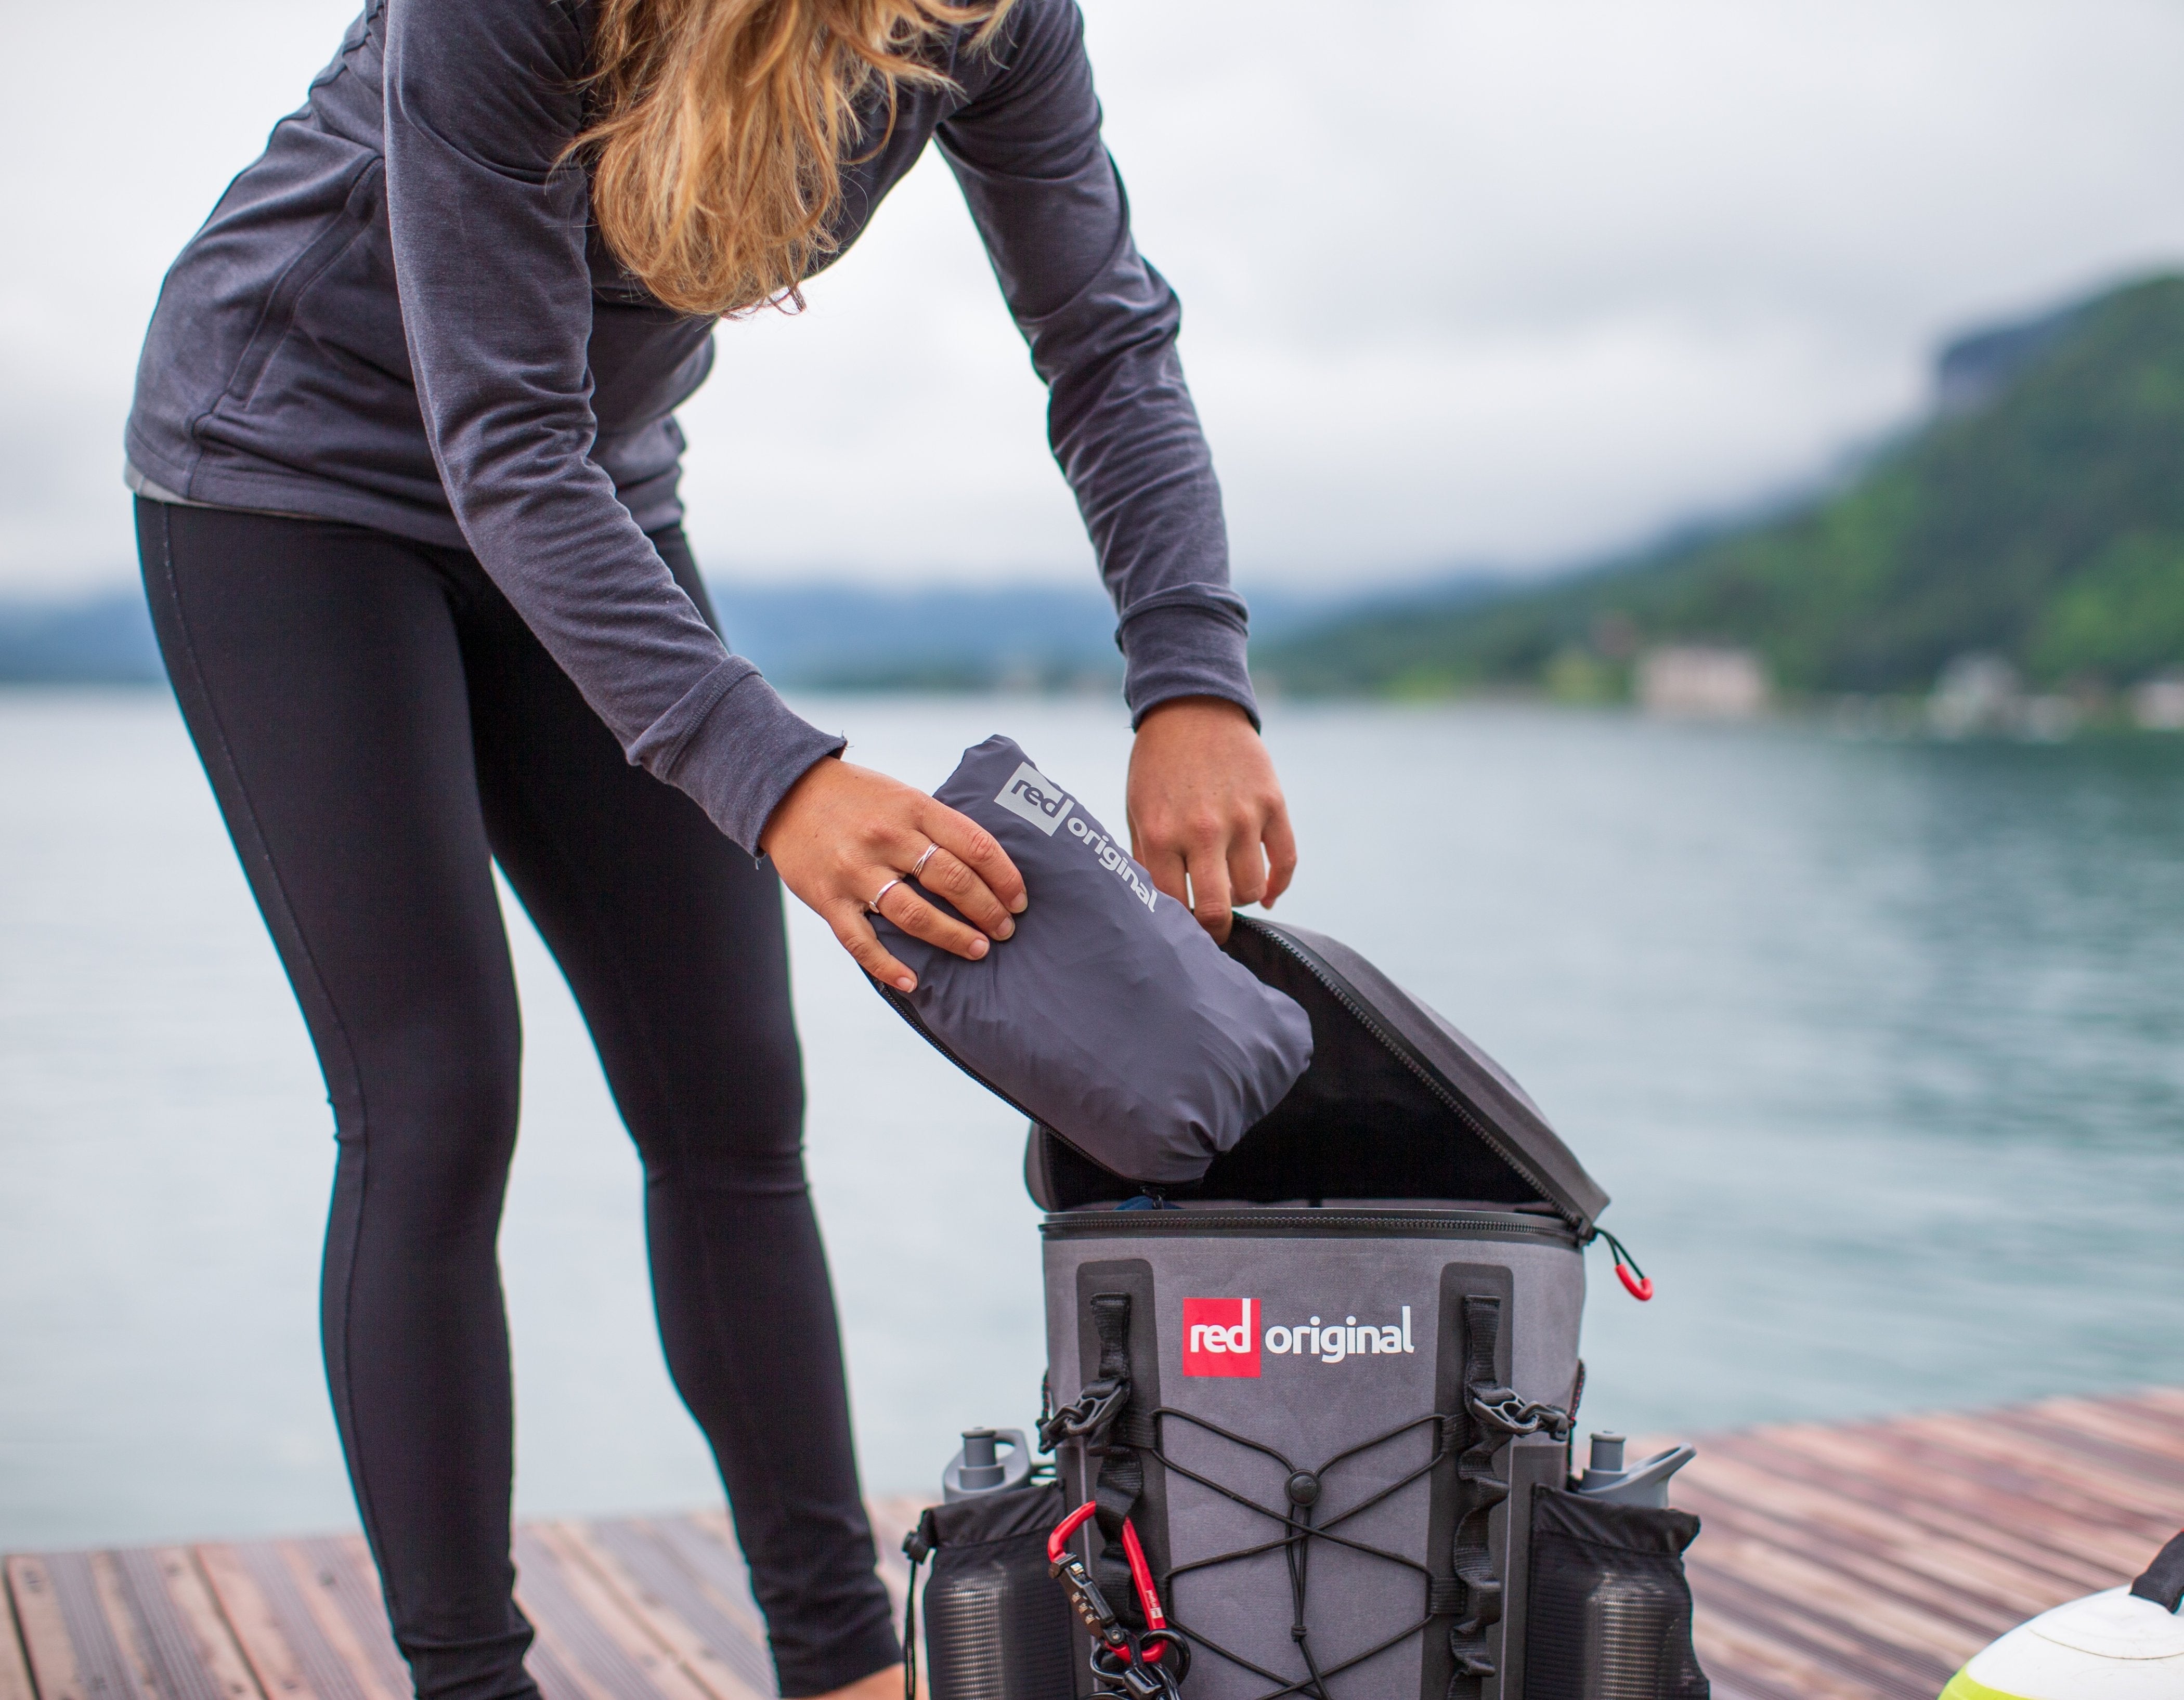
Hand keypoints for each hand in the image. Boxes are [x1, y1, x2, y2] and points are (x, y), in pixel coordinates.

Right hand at [760, 757, 1026, 990]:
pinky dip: (888, 966)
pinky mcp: (828, 898)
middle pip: (953, 880)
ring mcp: (856, 870)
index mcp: (914, 807)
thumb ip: (937, 826)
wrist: (786, 790)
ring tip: (978, 950)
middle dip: (988, 911)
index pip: (976, 845)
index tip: (1020, 900)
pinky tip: (912, 982)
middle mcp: (888, 838)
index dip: (1005, 878)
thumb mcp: (903, 795)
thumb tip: (986, 866)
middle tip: (1006, 931)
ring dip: (953, 937)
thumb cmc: (857, 796)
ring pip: (915, 914)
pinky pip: (861, 941)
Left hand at [1127, 697, 1297, 942]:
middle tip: (1210, 930)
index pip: (1174, 906)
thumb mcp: (1138, 812)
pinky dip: (1277, 885)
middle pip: (1216, 909)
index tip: (1179, 931)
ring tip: (1229, 887)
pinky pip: (1285, 861)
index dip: (1178, 927)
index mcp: (1162, 834)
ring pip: (1252, 889)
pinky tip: (1266, 894)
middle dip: (1213, 930)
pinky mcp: (1272, 803)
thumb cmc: (1158, 768)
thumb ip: (1146, 860)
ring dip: (1241, 897)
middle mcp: (1203, 829)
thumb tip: (1159, 911)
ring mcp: (1243, 816)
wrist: (1192, 708)